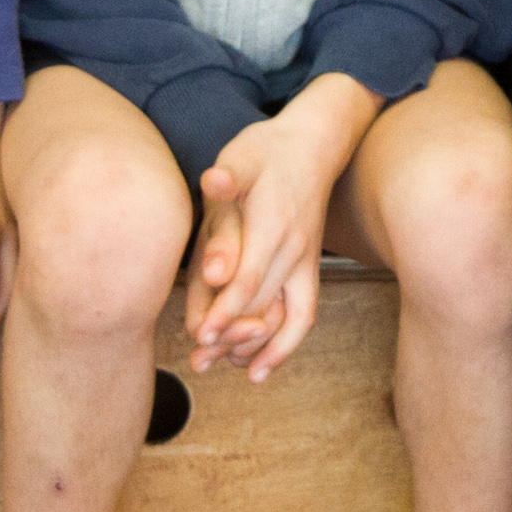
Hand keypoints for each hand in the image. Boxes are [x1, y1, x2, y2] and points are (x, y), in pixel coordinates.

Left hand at [185, 76, 374, 380]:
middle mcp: (295, 249)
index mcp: (273, 225)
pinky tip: (257, 367)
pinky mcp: (309, 269)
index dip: (224, 312)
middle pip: (263, 307)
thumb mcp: (239, 161)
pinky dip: (284, 346)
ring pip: (287, 319)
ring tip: (221, 365)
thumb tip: (212, 227)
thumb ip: (224, 195)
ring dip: (257, 349)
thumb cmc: (265, 152)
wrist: (313, 144)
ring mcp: (306, 261)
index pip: (249, 281)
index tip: (200, 335)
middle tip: (197, 361)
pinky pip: (304, 316)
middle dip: (229, 338)